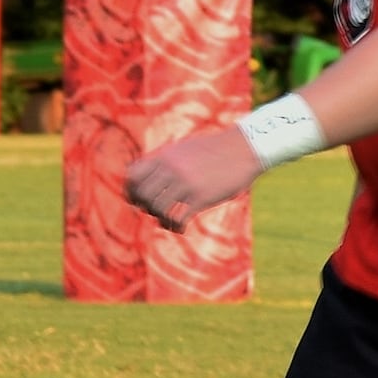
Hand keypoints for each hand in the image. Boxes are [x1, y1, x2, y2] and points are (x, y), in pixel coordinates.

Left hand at [124, 127, 262, 226]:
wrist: (245, 148)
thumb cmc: (218, 149)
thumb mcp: (187, 149)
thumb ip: (169, 160)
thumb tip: (157, 171)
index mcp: (165, 156)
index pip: (132, 176)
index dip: (131, 191)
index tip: (139, 199)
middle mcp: (171, 169)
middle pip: (142, 195)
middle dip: (145, 207)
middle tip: (157, 211)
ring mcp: (185, 183)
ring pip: (157, 209)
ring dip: (161, 219)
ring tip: (170, 222)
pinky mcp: (201, 197)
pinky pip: (177, 218)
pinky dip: (175, 227)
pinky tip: (181, 228)